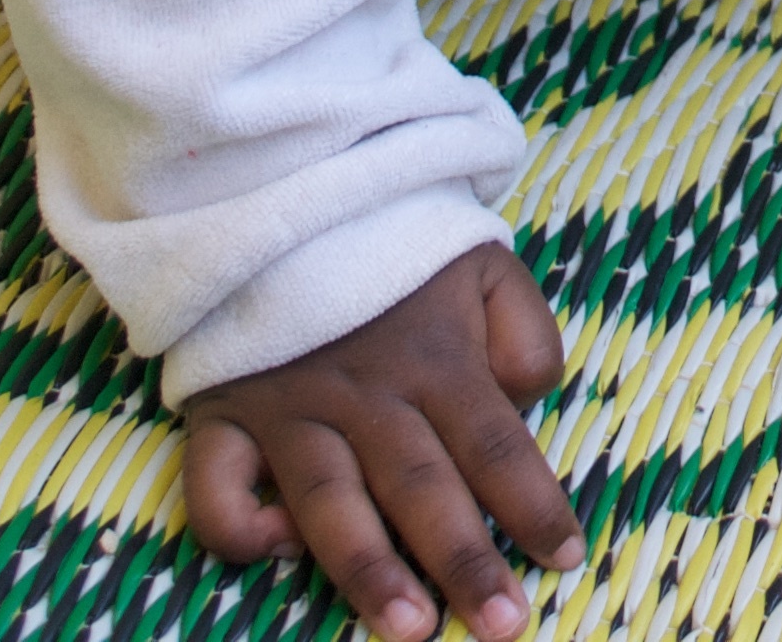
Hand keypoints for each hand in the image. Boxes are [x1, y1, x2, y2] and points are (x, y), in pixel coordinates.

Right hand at [181, 242, 585, 639]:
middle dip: (464, 561)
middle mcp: (365, 390)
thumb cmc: (398, 240)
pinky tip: (280, 554)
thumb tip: (530, 403)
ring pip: (329, 502)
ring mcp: (288, 405)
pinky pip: (217, 488)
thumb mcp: (486, 263)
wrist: (287, 184)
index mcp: (436, 355)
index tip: (565, 559)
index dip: (534, 504)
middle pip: (422, 486)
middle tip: (501, 626)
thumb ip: (525, 333)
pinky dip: (241, 528)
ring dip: (369, 568)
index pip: (496, 443)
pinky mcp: (222, 411)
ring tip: (407, 627)